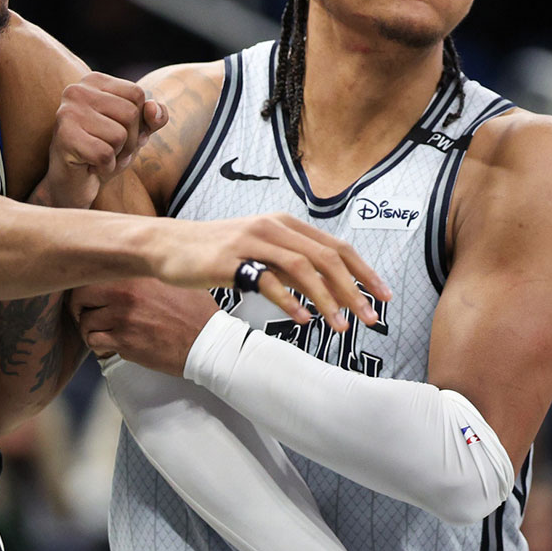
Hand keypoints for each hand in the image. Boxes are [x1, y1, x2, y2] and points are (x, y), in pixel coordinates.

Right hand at [35, 72, 167, 208]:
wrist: (74, 183)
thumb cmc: (105, 151)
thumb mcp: (136, 131)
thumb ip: (152, 117)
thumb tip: (153, 107)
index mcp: (94, 81)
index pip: (137, 93)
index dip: (138, 121)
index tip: (119, 133)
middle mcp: (77, 91)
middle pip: (131, 113)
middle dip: (129, 141)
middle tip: (109, 149)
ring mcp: (68, 113)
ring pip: (120, 135)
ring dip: (117, 155)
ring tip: (99, 157)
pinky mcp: (64, 137)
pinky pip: (105, 154)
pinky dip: (105, 167)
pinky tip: (91, 166)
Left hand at [70, 279, 216, 375]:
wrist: (208, 342)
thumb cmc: (194, 310)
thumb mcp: (174, 277)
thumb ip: (150, 267)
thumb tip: (136, 256)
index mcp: (136, 273)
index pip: (94, 272)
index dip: (87, 285)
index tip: (91, 295)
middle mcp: (126, 292)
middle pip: (80, 296)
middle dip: (80, 308)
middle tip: (88, 315)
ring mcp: (123, 317)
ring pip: (85, 322)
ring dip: (91, 330)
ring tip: (104, 333)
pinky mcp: (124, 341)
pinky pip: (94, 342)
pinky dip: (98, 346)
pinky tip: (110, 346)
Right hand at [144, 213, 389, 332]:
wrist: (168, 246)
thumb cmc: (215, 252)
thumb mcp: (259, 249)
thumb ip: (290, 263)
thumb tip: (327, 287)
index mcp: (285, 224)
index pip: (336, 246)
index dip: (364, 272)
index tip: (384, 296)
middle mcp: (273, 227)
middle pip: (326, 258)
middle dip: (355, 290)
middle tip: (371, 318)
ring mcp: (252, 242)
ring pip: (302, 269)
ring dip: (327, 300)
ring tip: (341, 326)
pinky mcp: (231, 260)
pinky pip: (267, 281)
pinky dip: (289, 301)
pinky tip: (303, 320)